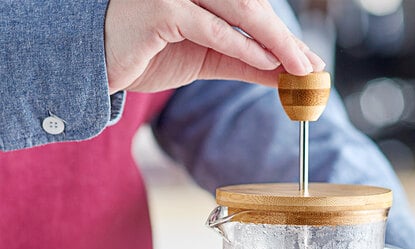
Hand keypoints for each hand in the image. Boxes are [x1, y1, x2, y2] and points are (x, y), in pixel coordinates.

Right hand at [104, 0, 324, 93]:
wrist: (102, 66)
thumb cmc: (149, 53)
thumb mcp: (207, 58)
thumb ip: (244, 62)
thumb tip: (285, 73)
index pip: (251, 7)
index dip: (282, 34)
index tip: (309, 60)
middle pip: (251, 5)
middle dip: (285, 39)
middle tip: (311, 66)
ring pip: (238, 10)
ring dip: (273, 41)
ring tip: (298, 66)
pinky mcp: (161, 9)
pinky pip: (210, 28)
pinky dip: (240, 46)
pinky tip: (265, 62)